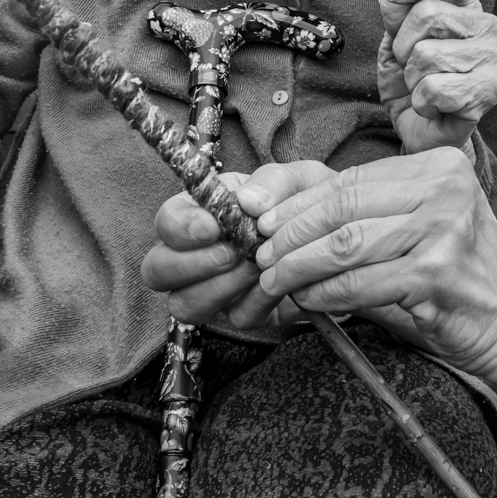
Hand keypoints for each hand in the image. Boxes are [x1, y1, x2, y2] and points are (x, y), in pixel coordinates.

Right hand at [142, 167, 333, 328]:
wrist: (339, 237)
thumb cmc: (307, 201)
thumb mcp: (297, 179)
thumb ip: (273, 181)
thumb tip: (248, 200)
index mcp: (200, 212)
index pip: (165, 222)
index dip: (181, 228)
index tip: (213, 226)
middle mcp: (196, 252)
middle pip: (157, 270)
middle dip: (191, 265)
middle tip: (232, 253)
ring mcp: (215, 287)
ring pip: (184, 304)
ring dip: (219, 288)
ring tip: (255, 267)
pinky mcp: (243, 311)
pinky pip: (236, 318)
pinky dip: (256, 302)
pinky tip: (277, 284)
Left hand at [248, 150, 496, 383]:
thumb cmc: (453, 272)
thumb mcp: (416, 222)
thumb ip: (363, 210)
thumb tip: (278, 209)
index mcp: (437, 166)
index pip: (349, 179)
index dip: (297, 201)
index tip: (261, 220)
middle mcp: (444, 190)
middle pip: (342, 206)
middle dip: (290, 232)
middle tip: (259, 252)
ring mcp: (443, 231)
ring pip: (344, 244)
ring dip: (298, 265)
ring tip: (274, 278)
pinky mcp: (435, 275)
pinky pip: (359, 282)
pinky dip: (324, 294)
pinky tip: (306, 300)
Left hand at [378, 0, 496, 153]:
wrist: (421, 130)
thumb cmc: (411, 80)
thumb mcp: (393, 39)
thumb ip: (395, 11)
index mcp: (464, 5)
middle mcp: (485, 25)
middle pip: (428, 13)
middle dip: (403, 45)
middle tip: (412, 65)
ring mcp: (492, 58)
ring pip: (427, 55)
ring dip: (412, 78)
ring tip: (424, 87)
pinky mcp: (489, 91)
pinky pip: (434, 88)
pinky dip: (421, 102)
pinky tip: (434, 106)